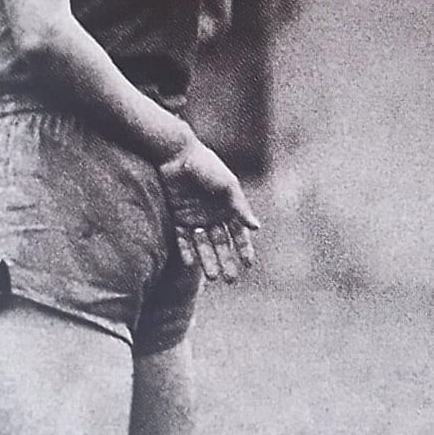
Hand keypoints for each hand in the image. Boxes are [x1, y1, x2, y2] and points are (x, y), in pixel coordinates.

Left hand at [157, 133, 259, 281]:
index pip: (239, 233)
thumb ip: (240, 207)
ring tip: (212, 278)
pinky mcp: (177, 216)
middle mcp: (212, 215)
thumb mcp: (227, 186)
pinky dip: (187, 250)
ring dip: (208, 261)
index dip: (245, 249)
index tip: (249, 265)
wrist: (176, 154)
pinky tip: (191, 264)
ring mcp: (194, 217)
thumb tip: (256, 228)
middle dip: (227, 261)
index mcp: (228, 208)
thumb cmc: (206, 166)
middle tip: (231, 280)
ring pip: (203, 244)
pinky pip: (182, 238)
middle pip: (221, 243)